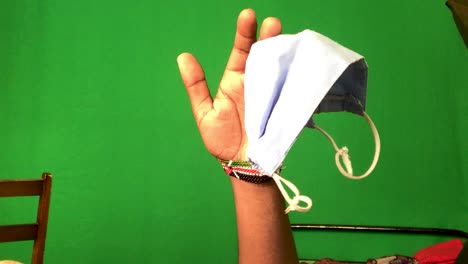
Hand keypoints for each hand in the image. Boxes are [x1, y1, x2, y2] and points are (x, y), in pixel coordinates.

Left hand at [177, 9, 281, 160]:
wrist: (242, 164)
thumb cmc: (222, 139)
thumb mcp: (205, 112)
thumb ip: (196, 86)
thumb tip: (183, 57)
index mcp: (236, 80)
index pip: (241, 51)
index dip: (244, 33)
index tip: (248, 15)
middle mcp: (255, 82)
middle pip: (264, 55)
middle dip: (269, 37)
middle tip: (273, 23)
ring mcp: (272, 93)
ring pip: (279, 68)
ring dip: (284, 53)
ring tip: (286, 39)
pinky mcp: (285, 107)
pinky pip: (291, 88)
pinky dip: (296, 75)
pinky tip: (299, 63)